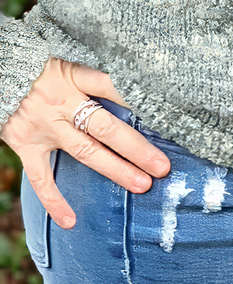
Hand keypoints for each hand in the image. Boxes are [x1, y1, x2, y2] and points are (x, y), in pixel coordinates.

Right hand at [0, 58, 170, 229]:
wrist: (2, 72)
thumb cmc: (40, 69)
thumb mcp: (69, 63)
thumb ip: (95, 80)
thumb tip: (132, 94)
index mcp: (75, 77)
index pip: (113, 87)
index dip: (138, 102)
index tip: (166, 118)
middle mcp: (63, 103)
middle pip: (107, 126)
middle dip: (137, 148)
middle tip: (163, 166)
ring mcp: (45, 127)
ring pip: (85, 152)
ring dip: (115, 170)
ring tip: (142, 185)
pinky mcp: (26, 145)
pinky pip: (41, 178)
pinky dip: (54, 201)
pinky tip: (71, 220)